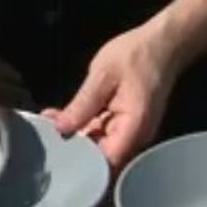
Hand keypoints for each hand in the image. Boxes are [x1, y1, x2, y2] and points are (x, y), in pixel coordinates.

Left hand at [44, 24, 180, 168]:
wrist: (163, 44)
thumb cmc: (136, 55)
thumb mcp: (103, 75)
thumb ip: (82, 104)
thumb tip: (61, 128)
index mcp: (134, 127)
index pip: (106, 162)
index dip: (79, 162)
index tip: (55, 151)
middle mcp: (135, 136)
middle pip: (100, 156)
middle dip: (71, 146)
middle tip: (44, 132)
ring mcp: (131, 132)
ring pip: (98, 144)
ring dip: (74, 135)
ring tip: (48, 121)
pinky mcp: (124, 124)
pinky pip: (101, 132)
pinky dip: (83, 126)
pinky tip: (60, 116)